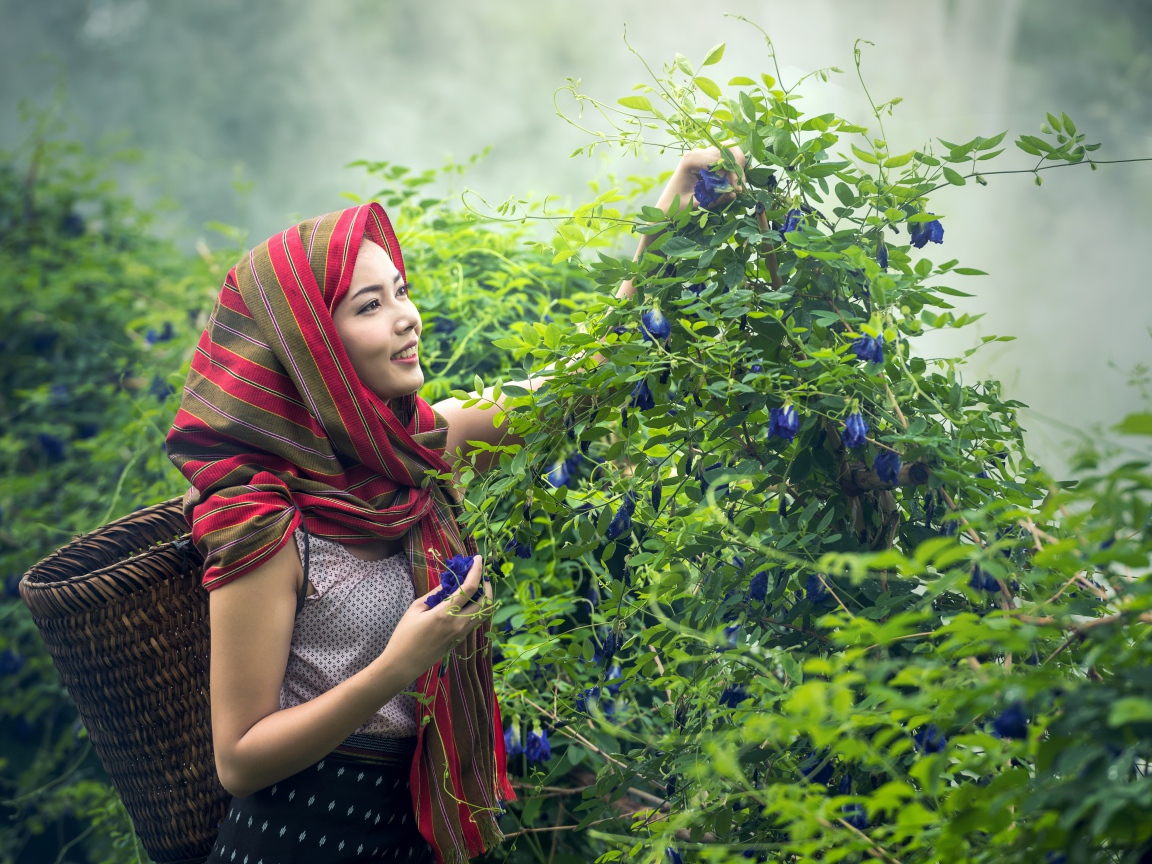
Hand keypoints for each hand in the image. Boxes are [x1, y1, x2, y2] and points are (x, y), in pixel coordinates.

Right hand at [379, 555, 492, 681]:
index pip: (469, 588)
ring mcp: (461, 634)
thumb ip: (436, 593)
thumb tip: (450, 582)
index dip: (477, 571)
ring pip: (484, 613)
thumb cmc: (404, 635)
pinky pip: (475, 621)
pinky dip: (476, 608)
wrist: (403, 664)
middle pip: (485, 602)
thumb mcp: (416, 608)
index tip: (478, 558)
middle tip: (479, 574)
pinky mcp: (460, 640)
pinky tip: (467, 601)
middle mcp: (458, 624)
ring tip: (475, 586)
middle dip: (485, 584)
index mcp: (445, 614)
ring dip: (484, 597)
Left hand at [616, 143, 746, 300]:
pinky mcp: (706, 162)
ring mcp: (702, 155)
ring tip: (737, 187)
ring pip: (728, 152)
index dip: (731, 173)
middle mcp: (696, 153)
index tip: (737, 190)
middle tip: (739, 187)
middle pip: (726, 150)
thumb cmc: (675, 208)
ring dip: (736, 168)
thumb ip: (714, 199)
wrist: (665, 209)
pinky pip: (725, 160)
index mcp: (690, 160)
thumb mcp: (696, 205)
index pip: (719, 159)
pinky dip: (732, 170)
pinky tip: (733, 185)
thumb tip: (735, 194)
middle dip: (736, 168)